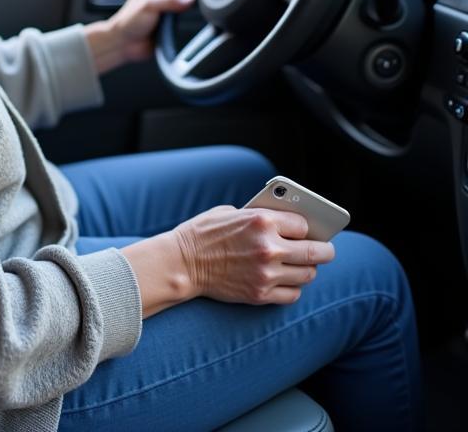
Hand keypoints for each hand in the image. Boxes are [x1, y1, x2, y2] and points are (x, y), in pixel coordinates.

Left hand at [85, 0, 194, 73]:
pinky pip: (179, 18)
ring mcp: (162, 10)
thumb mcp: (149, 5)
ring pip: (179, 1)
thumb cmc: (129, 21)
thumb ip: (170, 1)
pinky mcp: (165, 24)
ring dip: (187, 1)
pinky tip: (192, 18)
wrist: (123, 44)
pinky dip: (186, 18)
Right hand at [172, 205, 335, 305]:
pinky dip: (293, 287)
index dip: (306, 227)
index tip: (306, 230)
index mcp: (261, 221)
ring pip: (308, 275)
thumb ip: (260, 217)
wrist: (181, 263)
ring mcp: (266, 274)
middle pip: (317, 252)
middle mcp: (269, 248)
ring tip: (301, 265)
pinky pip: (293, 294)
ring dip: (307, 269)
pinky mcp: (261, 294)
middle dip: (324, 250)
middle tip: (325, 250)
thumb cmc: (203, 233)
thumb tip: (286, 224)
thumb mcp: (230, 212)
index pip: (304, 225)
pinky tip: (285, 280)